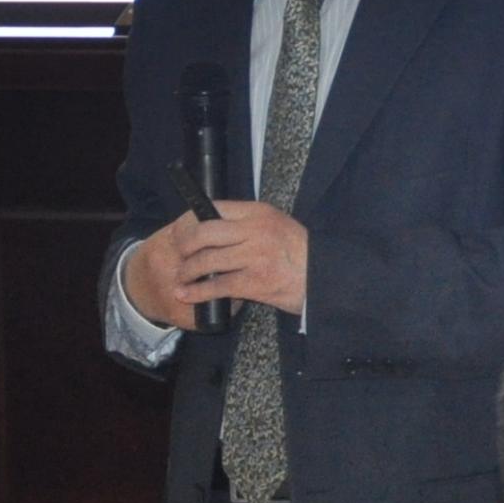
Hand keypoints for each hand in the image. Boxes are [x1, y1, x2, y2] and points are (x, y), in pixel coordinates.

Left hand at [131, 200, 306, 320]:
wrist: (324, 277)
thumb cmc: (299, 253)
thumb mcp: (277, 225)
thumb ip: (249, 224)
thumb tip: (214, 227)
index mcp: (258, 212)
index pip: (215, 208)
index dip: (191, 219)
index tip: (180, 229)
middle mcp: (255, 230)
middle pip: (204, 232)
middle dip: (184, 245)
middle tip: (178, 255)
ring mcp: (255, 256)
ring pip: (207, 260)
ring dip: (188, 271)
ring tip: (180, 278)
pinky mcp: (256, 282)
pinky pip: (218, 286)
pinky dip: (197, 292)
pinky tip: (186, 294)